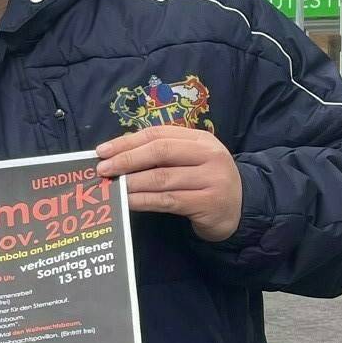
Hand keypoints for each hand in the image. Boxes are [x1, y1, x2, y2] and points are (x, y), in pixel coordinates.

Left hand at [95, 125, 242, 241]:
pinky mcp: (209, 203)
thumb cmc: (204, 181)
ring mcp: (211, 179)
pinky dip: (144, 200)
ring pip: (162, 178)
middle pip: (160, 151)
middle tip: (103, 169)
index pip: (157, 134)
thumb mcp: (189, 160)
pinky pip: (168, 200)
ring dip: (131, 183)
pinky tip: (128, 202)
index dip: (127, 142)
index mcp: (200, 139)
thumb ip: (160, 155)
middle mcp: (209, 155)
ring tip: (111, 187)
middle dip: (126, 160)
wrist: (239, 208)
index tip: (102, 151)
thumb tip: (116, 155)